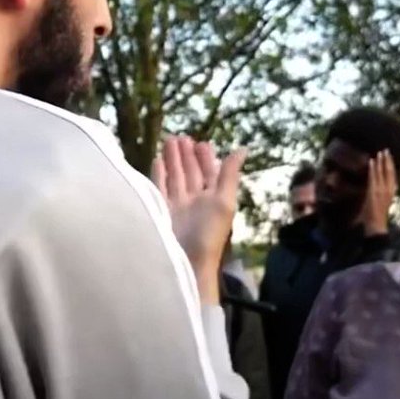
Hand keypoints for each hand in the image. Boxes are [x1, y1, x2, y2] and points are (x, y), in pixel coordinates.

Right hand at [151, 136, 246, 305]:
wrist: (186, 262)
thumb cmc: (208, 233)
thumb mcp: (224, 201)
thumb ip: (230, 174)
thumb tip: (243, 149)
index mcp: (212, 199)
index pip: (208, 173)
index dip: (205, 158)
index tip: (201, 142)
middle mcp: (194, 201)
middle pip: (190, 173)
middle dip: (186, 155)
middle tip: (180, 136)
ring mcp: (176, 206)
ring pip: (174, 177)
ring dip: (172, 160)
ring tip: (168, 140)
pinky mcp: (160, 210)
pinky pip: (159, 187)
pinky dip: (158, 174)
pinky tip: (156, 160)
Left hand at [360, 150, 396, 236]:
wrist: (376, 225)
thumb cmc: (376, 215)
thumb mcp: (381, 202)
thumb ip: (381, 193)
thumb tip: (376, 186)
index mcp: (392, 191)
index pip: (392, 175)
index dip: (391, 165)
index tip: (389, 156)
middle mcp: (389, 189)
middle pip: (389, 171)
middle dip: (387, 160)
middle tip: (385, 150)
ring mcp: (381, 190)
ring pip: (382, 172)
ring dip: (380, 162)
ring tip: (379, 153)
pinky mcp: (374, 192)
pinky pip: (373, 177)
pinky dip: (373, 169)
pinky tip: (371, 161)